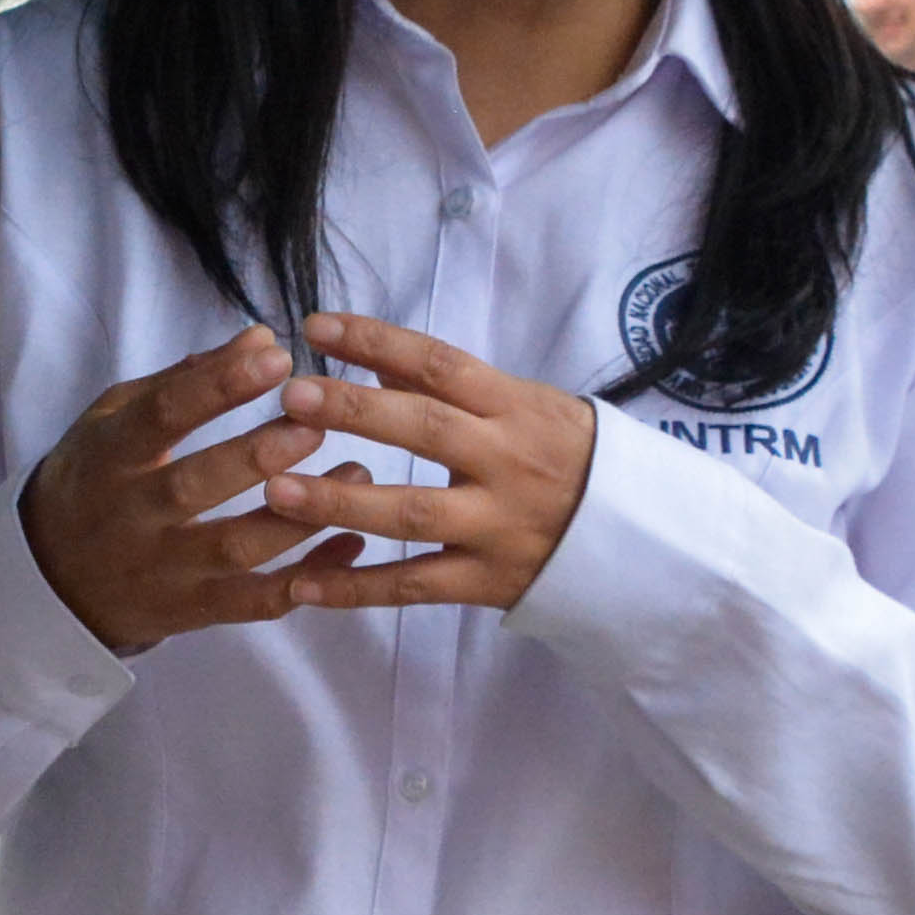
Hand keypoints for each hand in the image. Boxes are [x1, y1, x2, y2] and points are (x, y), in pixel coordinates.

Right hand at [17, 326, 353, 656]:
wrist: (53, 577)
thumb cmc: (97, 476)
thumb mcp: (117, 417)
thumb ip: (185, 379)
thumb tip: (260, 338)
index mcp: (110, 454)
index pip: (163, 415)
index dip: (219, 385)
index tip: (277, 356)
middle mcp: (132, 514)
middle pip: (196, 485)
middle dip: (260, 453)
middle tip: (319, 420)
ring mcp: (162, 568)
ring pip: (235, 548)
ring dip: (300, 515)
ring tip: (358, 473)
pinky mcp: (191, 610)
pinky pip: (255, 602)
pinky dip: (308, 577)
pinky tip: (351, 545)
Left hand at [254, 313, 602, 611]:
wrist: (639, 538)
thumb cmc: (570, 458)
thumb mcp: (527, 407)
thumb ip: (453, 388)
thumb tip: (377, 359)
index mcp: (515, 408)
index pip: (441, 365)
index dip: (378, 342)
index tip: (316, 326)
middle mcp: (506, 462)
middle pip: (424, 430)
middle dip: (354, 411)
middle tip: (290, 397)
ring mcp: (496, 526)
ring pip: (413, 513)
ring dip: (339, 503)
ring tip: (275, 490)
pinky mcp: (487, 582)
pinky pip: (414, 586)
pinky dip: (356, 588)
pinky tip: (301, 584)